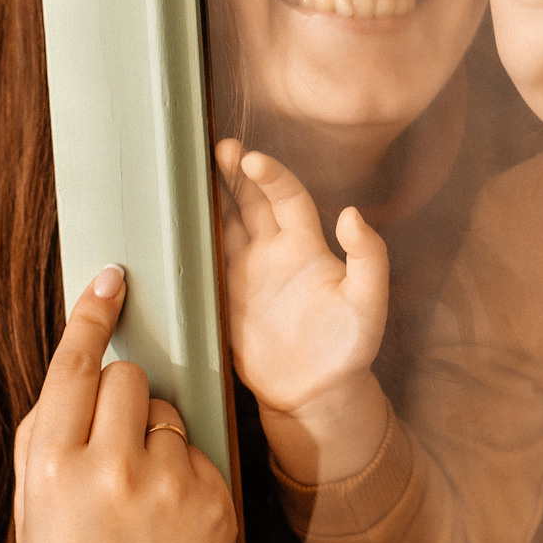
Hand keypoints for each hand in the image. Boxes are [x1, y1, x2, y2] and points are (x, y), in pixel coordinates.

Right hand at [9, 266, 237, 542]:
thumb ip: (53, 431)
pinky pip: (203, 455)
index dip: (93, 316)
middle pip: (128, 379)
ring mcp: (169, 488)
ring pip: (169, 414)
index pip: (76, 365)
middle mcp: (110, 469)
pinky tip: (168, 530)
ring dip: (156, 442)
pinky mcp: (217, 506)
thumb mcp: (32, 503)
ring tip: (138, 510)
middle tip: (110, 462)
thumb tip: (83, 352)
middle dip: (122, 403)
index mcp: (50, 464)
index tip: (113, 277)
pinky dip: (188, 480)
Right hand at [213, 141, 392, 478]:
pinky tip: (173, 221)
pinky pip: (204, 260)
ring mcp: (246, 273)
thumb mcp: (369, 303)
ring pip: (223, 223)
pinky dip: (190, 239)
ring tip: (185, 174)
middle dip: (232, 173)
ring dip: (208, 199)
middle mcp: (274, 251)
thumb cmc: (349, 347)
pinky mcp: (223, 298)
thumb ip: (369, 257)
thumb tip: (352, 213)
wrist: (316, 393)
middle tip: (213, 148)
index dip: (269, 175)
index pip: (286, 197)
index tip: (250, 158)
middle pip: (250, 200)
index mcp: (307, 245)